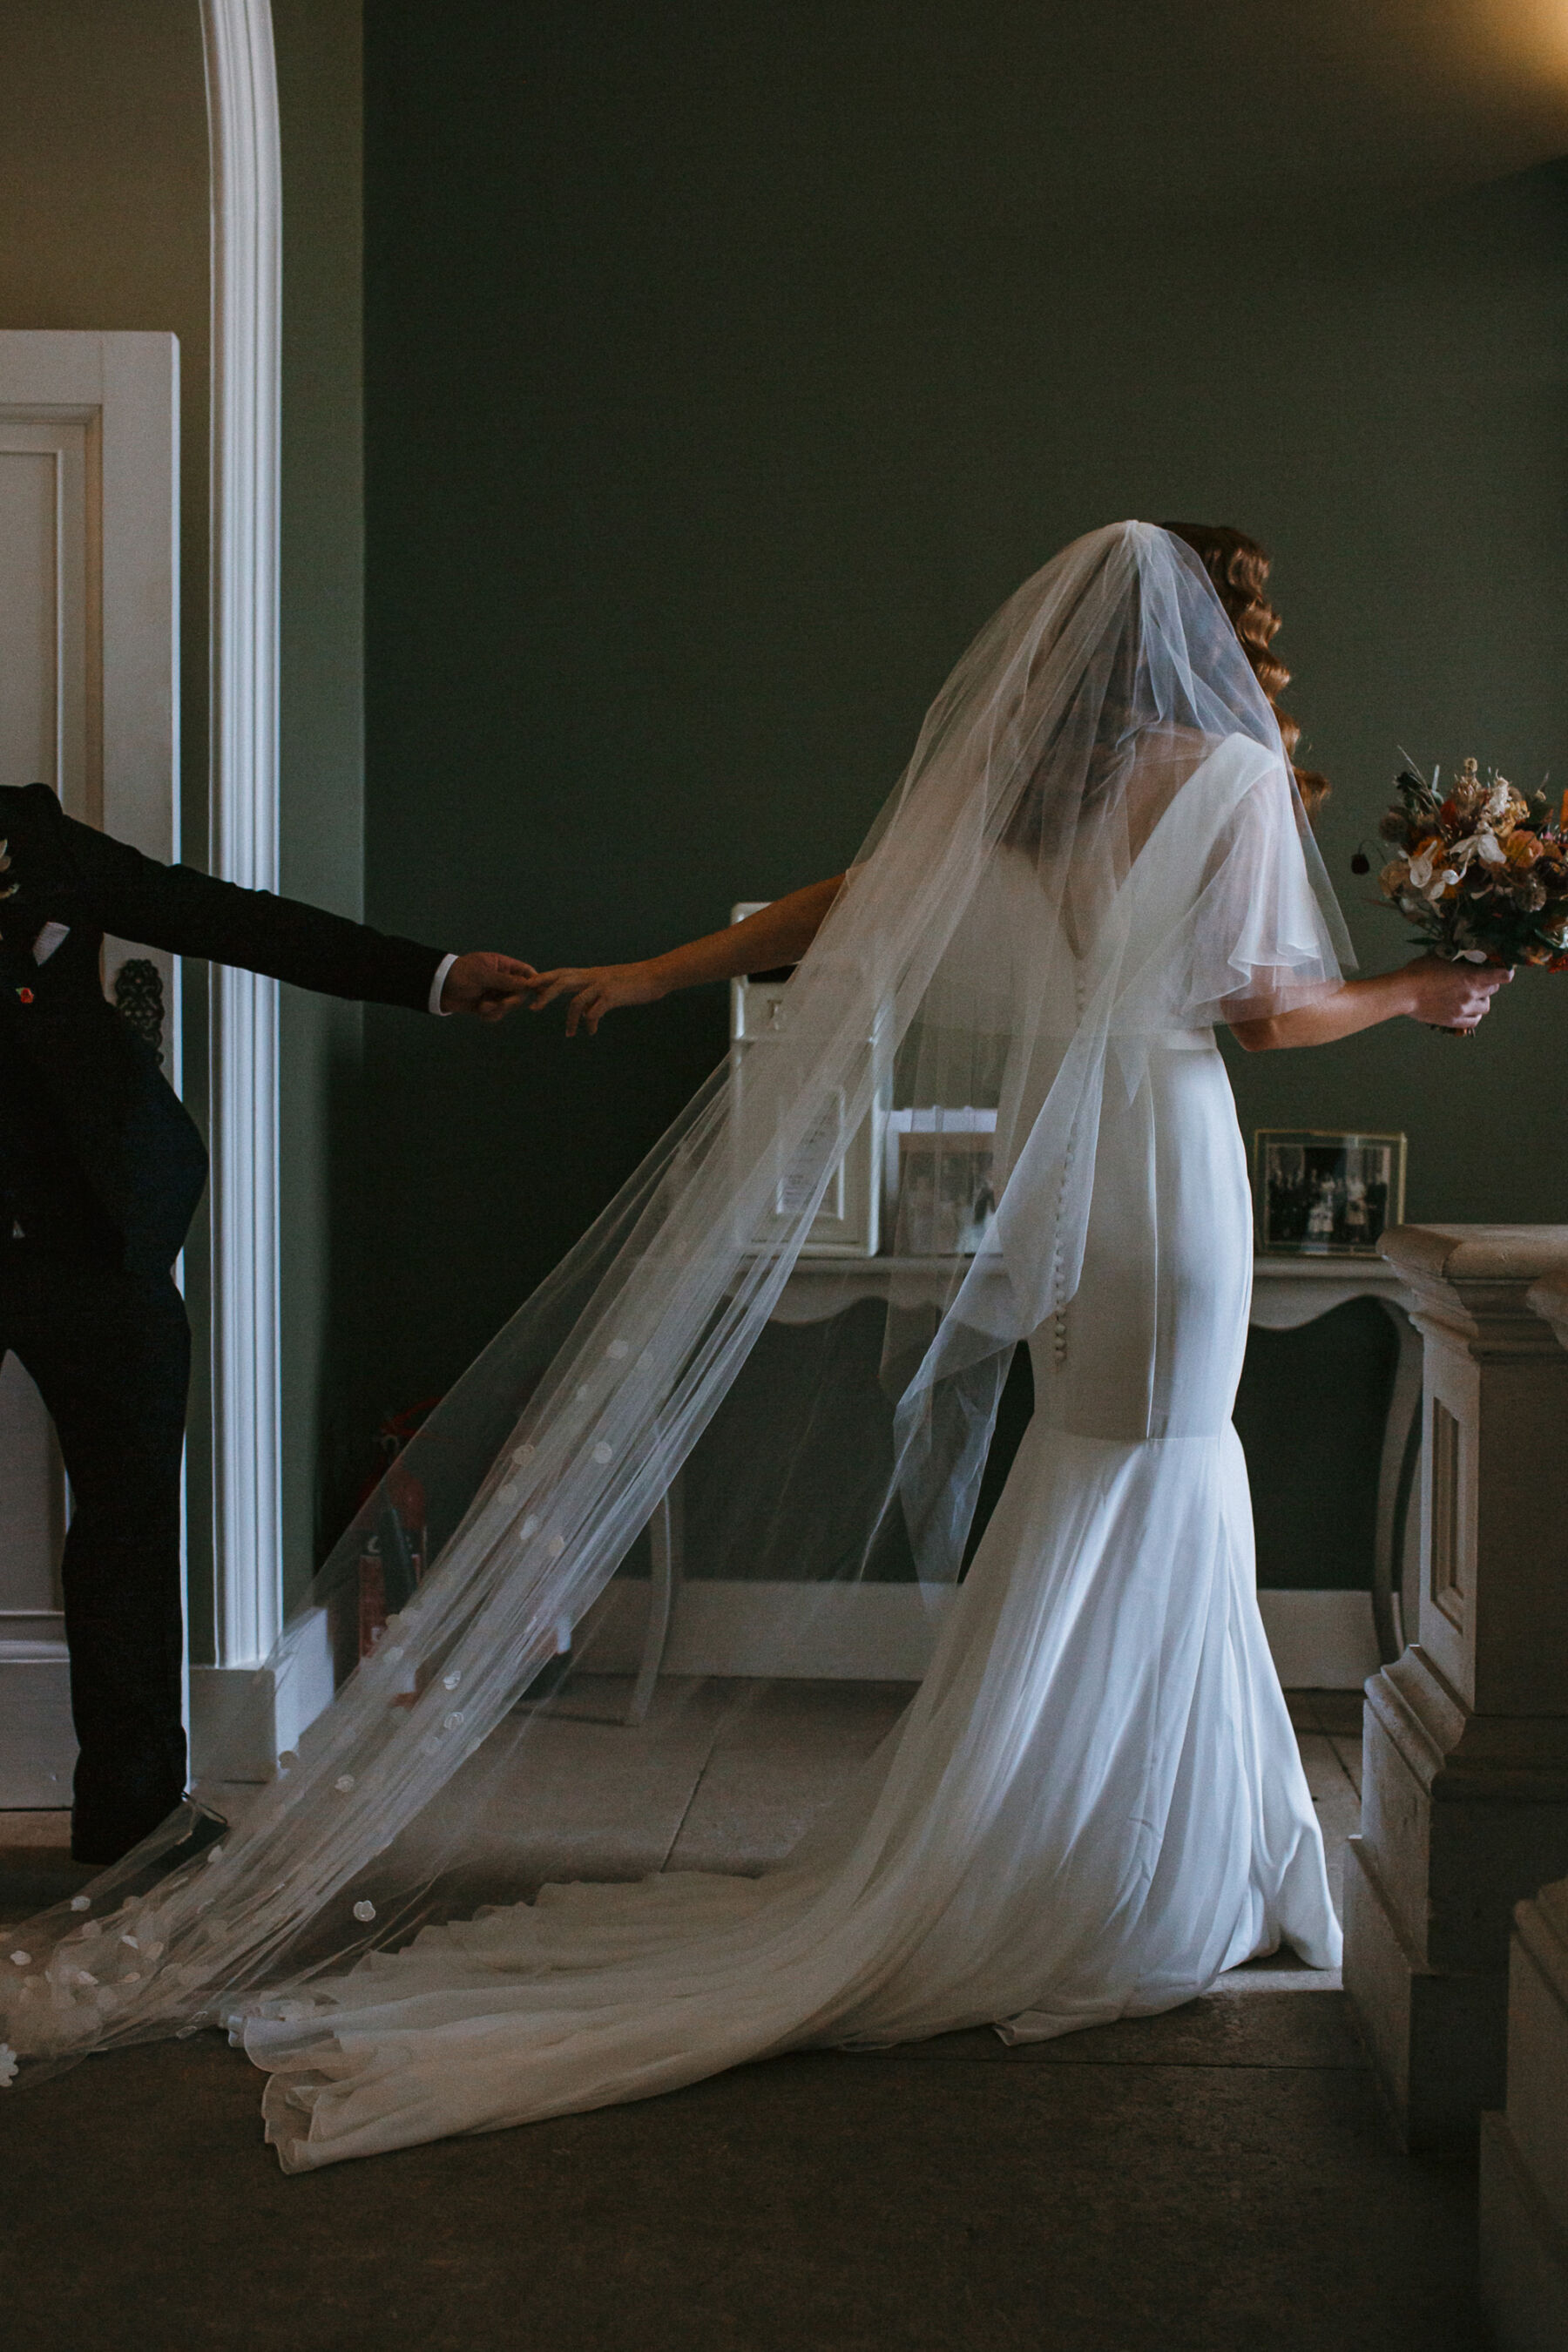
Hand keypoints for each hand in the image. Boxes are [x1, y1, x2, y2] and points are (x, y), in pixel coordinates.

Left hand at [439, 951, 537, 1020]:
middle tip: (502, 1004)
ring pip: (509, 1006)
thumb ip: (505, 981)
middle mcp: (501, 979)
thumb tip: (528, 984)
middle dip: (511, 1001)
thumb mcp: (483, 975)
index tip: (537, 992)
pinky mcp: (487, 1006)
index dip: (534, 981)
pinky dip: (490, 1015)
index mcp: (502, 965)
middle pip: (520, 992)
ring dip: (498, 1009)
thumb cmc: (459, 974)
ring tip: (483, 1007)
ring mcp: (495, 993)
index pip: (525, 972)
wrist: (438, 988)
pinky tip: (479, 1012)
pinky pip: (498, 1014)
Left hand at [523, 960, 666, 1035]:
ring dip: (570, 1019)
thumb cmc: (633, 982)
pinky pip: (595, 1012)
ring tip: (569, 1034)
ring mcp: (601, 985)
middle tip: (533, 1007)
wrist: (655, 975)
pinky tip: (592, 1032)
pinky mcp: (612, 995)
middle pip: (561, 981)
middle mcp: (592, 977)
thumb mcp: (609, 985)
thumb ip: (593, 996)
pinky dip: (590, 1023)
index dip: (544, 980)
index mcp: (589, 974)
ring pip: (576, 1000)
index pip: (560, 973)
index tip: (529, 990)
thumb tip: (585, 1014)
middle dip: (545, 993)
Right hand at [1403, 952, 1511, 1032]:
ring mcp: (1463, 1009)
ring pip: (1485, 1007)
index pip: (1502, 976)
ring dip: (1482, 1000)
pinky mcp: (1454, 1020)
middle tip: (1478, 981)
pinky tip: (1467, 1010)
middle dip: (1488, 984)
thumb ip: (1456, 961)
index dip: (1505, 973)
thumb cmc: (1419, 971)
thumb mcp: (1440, 957)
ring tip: (1472, 997)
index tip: (1505, 971)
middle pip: (1493, 990)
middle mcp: (1471, 994)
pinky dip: (1474, 1015)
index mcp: (1471, 977)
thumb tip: (1461, 957)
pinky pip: (1474, 1021)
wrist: (1404, 992)